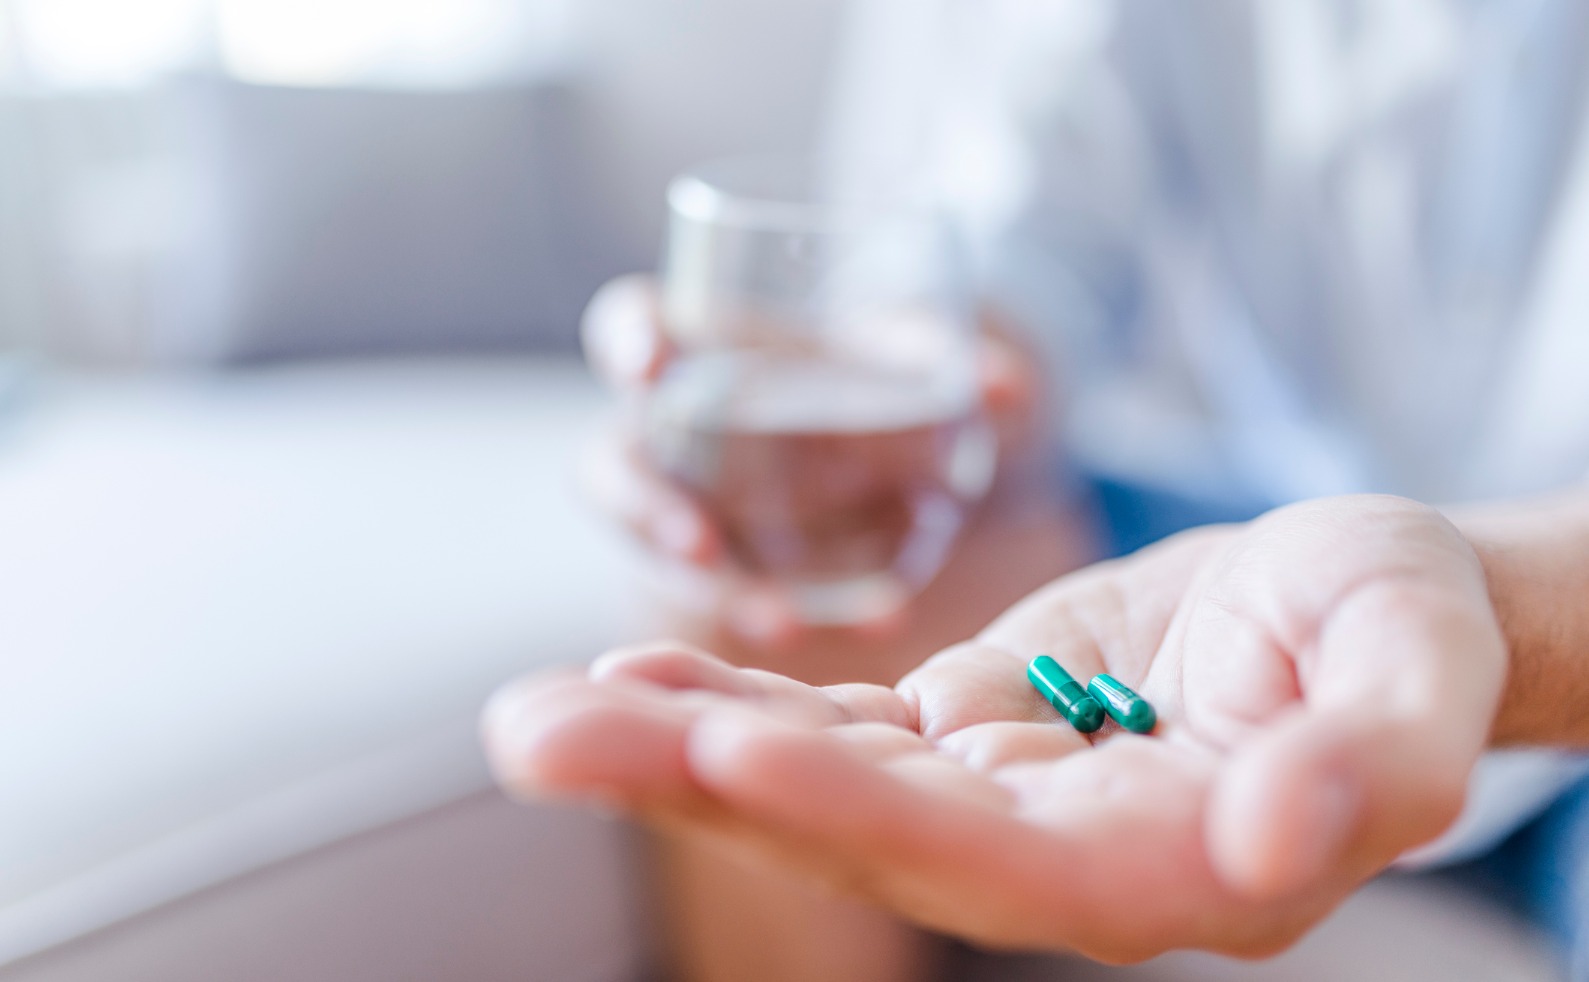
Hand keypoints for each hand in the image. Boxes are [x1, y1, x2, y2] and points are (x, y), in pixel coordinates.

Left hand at [483, 495, 1505, 960]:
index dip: (866, 815)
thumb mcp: (1422, 671)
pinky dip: (740, 702)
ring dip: (678, 746)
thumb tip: (1278, 843)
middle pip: (864, 832)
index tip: (734, 761)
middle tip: (538, 739)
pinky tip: (637, 679)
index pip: (1000, 863)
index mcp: (1169, 867)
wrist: (1360, 604)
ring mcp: (1000, 794)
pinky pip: (838, 725)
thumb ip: (1374, 762)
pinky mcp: (968, 729)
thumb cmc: (1404, 627)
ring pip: (825, 779)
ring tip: (538, 718)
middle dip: (702, 784)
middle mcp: (1058, 854)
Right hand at [579, 275, 1063, 653]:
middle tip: (700, 547)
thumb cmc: (878, 370)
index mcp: (702, 346)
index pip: (631, 325)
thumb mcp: (915, 356)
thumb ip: (947, 360)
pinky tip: (883, 623)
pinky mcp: (733, 567)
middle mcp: (677, 430)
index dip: (630, 342)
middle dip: (646, 506)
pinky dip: (797, 614)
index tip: (650, 366)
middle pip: (617, 462)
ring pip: (661, 550)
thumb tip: (1010, 387)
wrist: (903, 440)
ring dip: (715, 589)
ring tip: (785, 624)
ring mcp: (696, 504)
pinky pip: (740, 595)